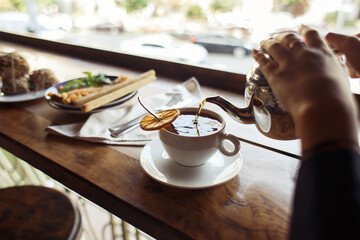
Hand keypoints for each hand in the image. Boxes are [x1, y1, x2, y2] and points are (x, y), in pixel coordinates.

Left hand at [252, 25, 357, 153]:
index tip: (300, 27)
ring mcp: (288, 64)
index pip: (312, 35)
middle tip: (278, 37)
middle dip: (282, 36)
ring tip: (264, 42)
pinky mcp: (275, 76)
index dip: (304, 29)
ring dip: (268, 43)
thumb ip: (337, 68)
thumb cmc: (336, 97)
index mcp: (322, 53)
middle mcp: (303, 55)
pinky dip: (258, 56)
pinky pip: (264, 62)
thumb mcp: (342, 77)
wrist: (322, 106)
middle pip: (290, 38)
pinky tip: (254, 53)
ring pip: (274, 47)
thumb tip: (338, 64)